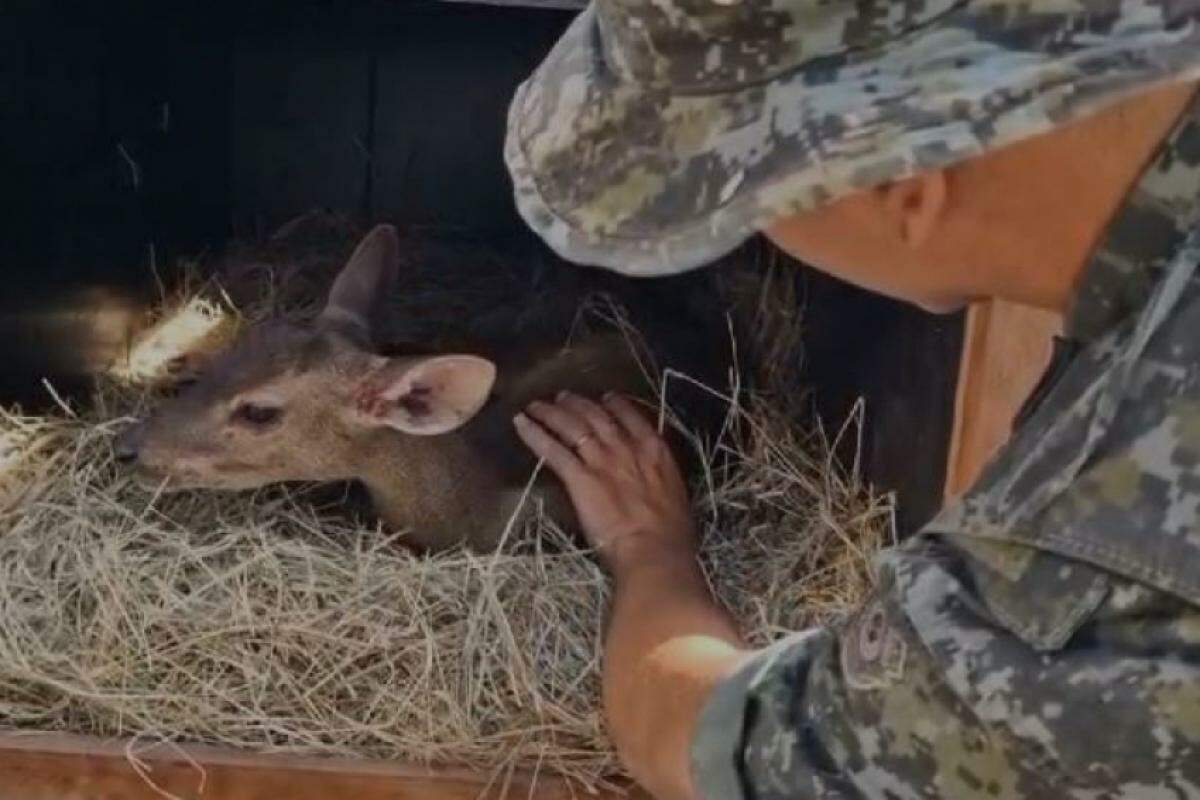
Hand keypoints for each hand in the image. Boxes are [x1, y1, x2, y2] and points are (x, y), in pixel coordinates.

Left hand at [513, 391, 696, 573]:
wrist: (654, 550)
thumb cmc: (671, 534)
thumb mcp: (675, 494)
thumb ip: (660, 479)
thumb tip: (653, 481)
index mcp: (654, 450)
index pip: (631, 416)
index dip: (615, 404)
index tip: (605, 398)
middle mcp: (626, 447)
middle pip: (596, 416)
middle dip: (578, 403)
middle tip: (563, 397)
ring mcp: (601, 460)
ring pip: (572, 425)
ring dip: (552, 412)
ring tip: (537, 405)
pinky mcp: (579, 478)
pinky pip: (552, 450)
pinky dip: (534, 434)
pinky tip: (521, 424)